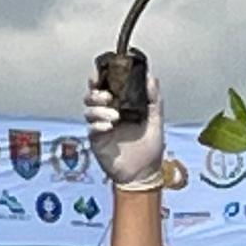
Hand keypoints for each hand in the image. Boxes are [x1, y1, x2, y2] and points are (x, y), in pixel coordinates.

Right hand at [83, 71, 165, 190]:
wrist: (144, 173)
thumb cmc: (150, 147)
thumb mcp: (156, 119)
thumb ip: (153, 97)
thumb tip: (150, 75)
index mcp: (121, 104)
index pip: (107, 85)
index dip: (101, 76)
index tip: (101, 71)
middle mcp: (108, 112)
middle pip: (92, 95)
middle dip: (97, 92)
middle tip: (109, 97)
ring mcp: (101, 126)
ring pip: (89, 110)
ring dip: (99, 110)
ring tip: (115, 117)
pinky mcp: (96, 140)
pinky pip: (91, 128)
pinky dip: (98, 125)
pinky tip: (109, 128)